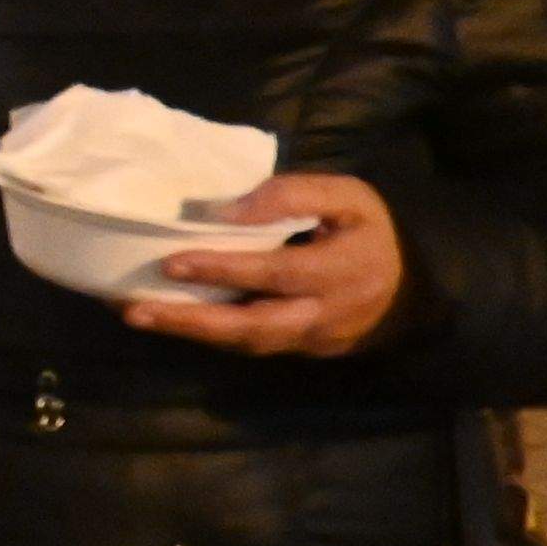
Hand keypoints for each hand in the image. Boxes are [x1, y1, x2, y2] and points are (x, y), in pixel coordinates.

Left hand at [124, 171, 406, 357]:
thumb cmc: (371, 232)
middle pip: (255, 326)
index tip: (172, 261)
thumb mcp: (349, 197)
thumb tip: (226, 211)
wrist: (411, 288)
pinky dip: (208, 335)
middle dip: (193, 321)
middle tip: (135, 309)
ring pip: (247, 343)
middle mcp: (326, 313)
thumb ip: (293, 195)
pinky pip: (251, 345)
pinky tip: (168, 319)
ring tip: (137, 315)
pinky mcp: (301, 350)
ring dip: (190, 333)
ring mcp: (313, 339)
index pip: (277, 273)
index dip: (225, 268)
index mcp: (343, 269)